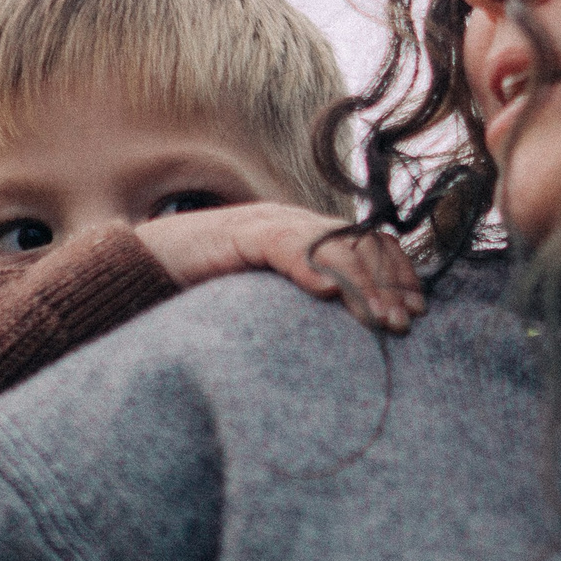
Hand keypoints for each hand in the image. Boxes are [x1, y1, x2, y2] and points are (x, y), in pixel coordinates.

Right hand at [135, 204, 426, 332]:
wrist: (142, 268)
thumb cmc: (205, 291)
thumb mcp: (267, 299)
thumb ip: (302, 307)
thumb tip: (346, 337)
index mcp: (306, 235)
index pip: (368, 242)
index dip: (397, 273)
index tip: (417, 310)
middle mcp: (294, 222)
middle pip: (360, 241)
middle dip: (389, 282)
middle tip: (405, 323)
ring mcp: (268, 224)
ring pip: (332, 245)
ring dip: (361, 284)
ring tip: (379, 319)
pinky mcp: (240, 234)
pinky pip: (285, 245)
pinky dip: (310, 267)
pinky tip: (326, 295)